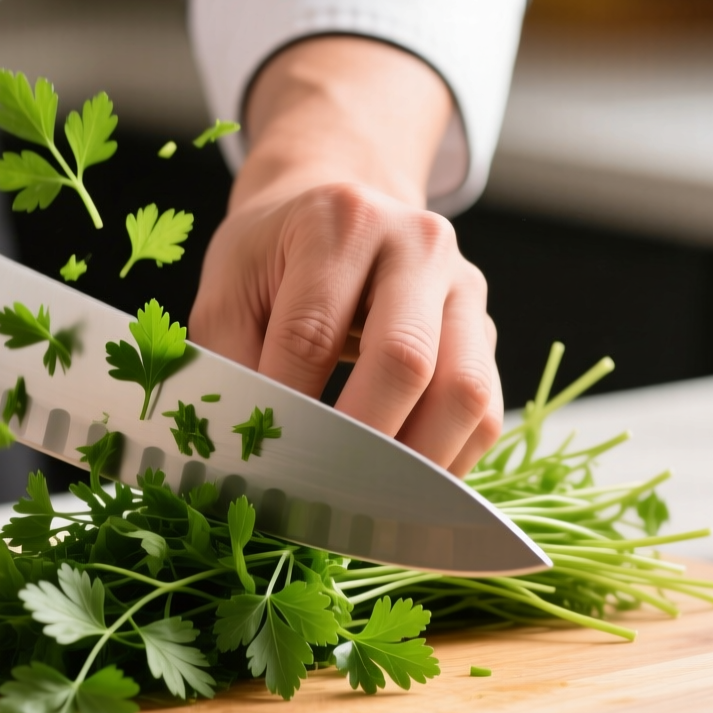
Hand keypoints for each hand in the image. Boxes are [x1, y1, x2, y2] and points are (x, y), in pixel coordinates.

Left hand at [189, 38, 502, 472]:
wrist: (336, 206)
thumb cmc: (275, 257)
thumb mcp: (227, 288)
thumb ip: (227, 362)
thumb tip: (240, 449)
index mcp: (341, 223)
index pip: (313, 334)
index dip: (285, 409)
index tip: (261, 463)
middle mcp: (417, 245)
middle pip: (406, 359)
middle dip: (361, 443)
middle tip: (319, 496)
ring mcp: (464, 289)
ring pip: (467, 392)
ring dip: (418, 465)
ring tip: (370, 507)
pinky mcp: (486, 331)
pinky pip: (485, 413)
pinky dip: (449, 463)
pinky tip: (404, 491)